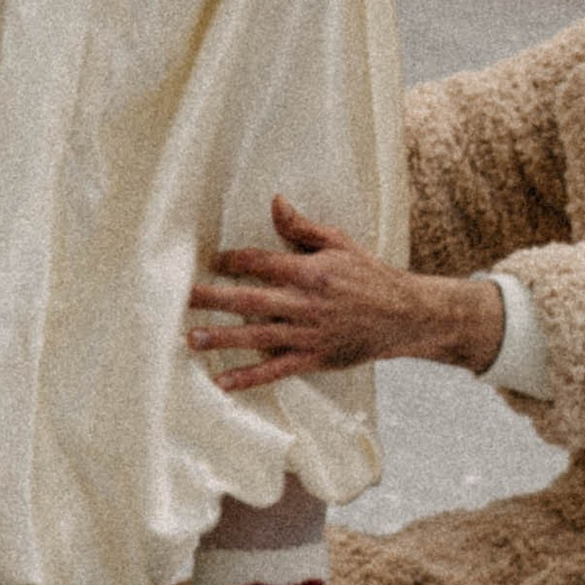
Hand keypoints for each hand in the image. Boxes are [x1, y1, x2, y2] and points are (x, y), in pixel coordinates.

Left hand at [186, 195, 503, 389]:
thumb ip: (301, 227)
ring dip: (222, 339)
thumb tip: (274, 202)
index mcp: (309, 271)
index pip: (261, 263)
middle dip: (213, 299)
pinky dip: (249, 378)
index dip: (232, 261)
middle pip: (250, 300)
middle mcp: (304, 302)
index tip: (210, 261)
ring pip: (257, 337)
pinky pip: (276, 370)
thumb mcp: (339, 242)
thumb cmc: (368, 275)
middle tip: (181, 298)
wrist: (403, 315)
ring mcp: (308, 333)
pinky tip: (223, 382)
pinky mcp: (314, 358)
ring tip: (190, 339)